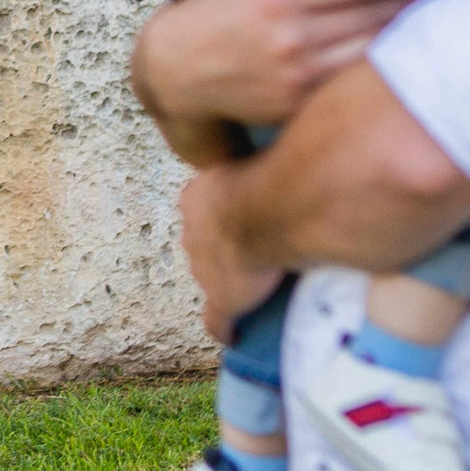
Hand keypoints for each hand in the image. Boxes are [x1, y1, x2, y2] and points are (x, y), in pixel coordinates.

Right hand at [132, 0, 426, 159]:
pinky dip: (379, 67)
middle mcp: (291, 37)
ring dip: (404, 35)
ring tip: (425, 21)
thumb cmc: (222, 10)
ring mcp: (298, 78)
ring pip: (372, 51)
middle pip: (375, 16)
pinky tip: (395, 55)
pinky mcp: (300, 107)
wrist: (179, 71)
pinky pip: (354, 82)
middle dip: (411, 2)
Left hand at [180, 165, 287, 343]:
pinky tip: (235, 335)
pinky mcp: (221, 301)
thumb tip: (277, 135)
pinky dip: (225, 328)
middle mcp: (192, 234)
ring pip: (210, 277)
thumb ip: (255, 158)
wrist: (267, 213)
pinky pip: (217, 321)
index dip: (223, 215)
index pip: (202, 208)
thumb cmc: (267, 176)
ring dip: (228, 281)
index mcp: (196, 198)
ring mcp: (203, 270)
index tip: (244, 216)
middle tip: (253, 250)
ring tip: (253, 286)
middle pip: (203, 243)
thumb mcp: (253, 155)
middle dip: (221, 248)